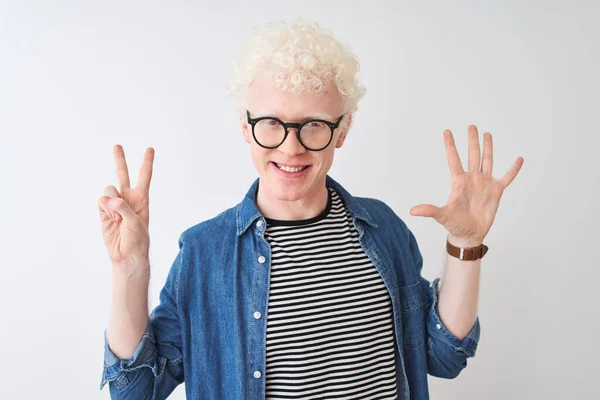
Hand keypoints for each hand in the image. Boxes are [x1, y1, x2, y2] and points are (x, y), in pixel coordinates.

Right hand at [97, 145, 154, 266]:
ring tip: (118, 217)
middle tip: (117, 145)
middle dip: (119, 160)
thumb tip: (107, 197)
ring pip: (109, 189)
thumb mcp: (136, 222)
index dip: (147, 162)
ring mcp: (114, 204)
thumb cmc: (137, 239)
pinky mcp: (103, 210)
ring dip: (112, 201)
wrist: (126, 254)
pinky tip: (111, 219)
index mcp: (142, 199)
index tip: (150, 148)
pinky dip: (105, 207)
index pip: (144, 177)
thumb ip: (122, 207)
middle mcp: (128, 198)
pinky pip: (101, 200)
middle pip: (123, 174)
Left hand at [409, 125, 523, 244]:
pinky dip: (513, 169)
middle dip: (472, 141)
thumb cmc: (454, 225)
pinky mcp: (496, 191)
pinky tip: (519, 159)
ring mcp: (484, 183)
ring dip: (488, 148)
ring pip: (487, 161)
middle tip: (471, 126)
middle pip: (472, 155)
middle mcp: (472, 179)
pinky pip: (507, 177)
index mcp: (459, 182)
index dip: (450, 145)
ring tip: (487, 134)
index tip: (447, 131)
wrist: (469, 234)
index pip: (454, 159)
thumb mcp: (442, 216)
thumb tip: (412, 211)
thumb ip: (429, 211)